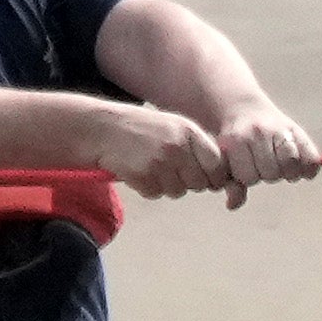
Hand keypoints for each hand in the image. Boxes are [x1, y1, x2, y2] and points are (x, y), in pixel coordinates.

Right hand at [93, 103, 234, 200]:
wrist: (103, 129)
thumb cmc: (140, 128)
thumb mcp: (173, 126)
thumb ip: (196, 146)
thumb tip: (218, 175)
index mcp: (189, 132)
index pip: (216, 164)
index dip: (214, 176)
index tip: (207, 178)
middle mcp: (177, 147)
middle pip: (199, 183)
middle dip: (189, 182)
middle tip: (171, 171)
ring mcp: (160, 162)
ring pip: (178, 192)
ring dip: (167, 186)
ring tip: (151, 166)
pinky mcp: (142, 176)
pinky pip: (156, 194)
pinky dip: (148, 188)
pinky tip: (138, 171)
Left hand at [202, 101, 321, 205]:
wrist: (244, 110)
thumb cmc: (235, 143)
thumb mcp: (227, 161)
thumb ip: (231, 185)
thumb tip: (230, 205)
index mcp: (236, 140)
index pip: (248, 176)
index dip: (247, 176)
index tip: (245, 166)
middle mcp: (258, 132)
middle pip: (270, 172)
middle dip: (266, 173)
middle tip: (263, 163)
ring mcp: (278, 129)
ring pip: (290, 165)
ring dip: (287, 171)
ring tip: (281, 165)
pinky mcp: (297, 130)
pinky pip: (310, 158)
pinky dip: (309, 168)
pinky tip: (302, 170)